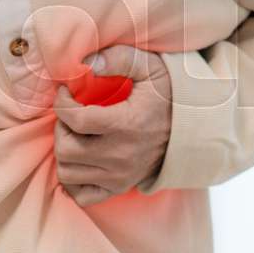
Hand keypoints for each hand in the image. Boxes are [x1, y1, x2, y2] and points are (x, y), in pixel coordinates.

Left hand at [53, 46, 173, 206]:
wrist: (192, 128)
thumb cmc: (167, 94)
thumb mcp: (150, 67)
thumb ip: (119, 58)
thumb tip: (86, 63)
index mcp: (127, 125)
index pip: (76, 120)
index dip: (62, 104)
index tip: (66, 93)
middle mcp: (122, 156)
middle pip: (67, 149)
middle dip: (61, 127)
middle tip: (71, 114)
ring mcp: (120, 176)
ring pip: (68, 173)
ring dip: (64, 152)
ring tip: (75, 135)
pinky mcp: (119, 187)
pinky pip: (81, 195)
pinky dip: (73, 180)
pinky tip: (80, 159)